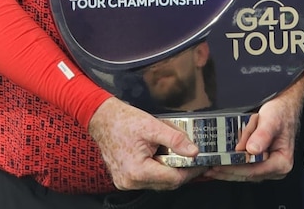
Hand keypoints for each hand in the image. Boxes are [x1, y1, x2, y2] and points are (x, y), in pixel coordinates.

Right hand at [88, 96, 203, 190]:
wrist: (103, 119)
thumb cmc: (124, 121)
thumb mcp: (153, 126)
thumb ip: (175, 139)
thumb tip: (193, 151)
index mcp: (138, 171)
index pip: (173, 178)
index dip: (190, 171)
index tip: (201, 163)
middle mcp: (131, 182)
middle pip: (166, 182)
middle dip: (181, 169)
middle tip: (192, 156)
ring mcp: (126, 182)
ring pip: (158, 182)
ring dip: (169, 169)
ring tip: (174, 152)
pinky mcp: (124, 179)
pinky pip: (148, 178)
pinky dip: (158, 169)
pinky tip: (160, 155)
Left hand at [205, 76, 303, 181]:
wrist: (285, 106)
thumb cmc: (281, 112)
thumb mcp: (271, 119)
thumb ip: (262, 134)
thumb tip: (252, 150)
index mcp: (282, 162)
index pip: (254, 170)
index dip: (235, 169)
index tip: (220, 166)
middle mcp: (276, 168)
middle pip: (248, 174)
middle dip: (228, 172)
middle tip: (210, 169)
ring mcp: (269, 166)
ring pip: (245, 172)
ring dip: (228, 170)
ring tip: (211, 168)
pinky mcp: (262, 161)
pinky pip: (246, 166)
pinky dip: (233, 164)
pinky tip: (222, 163)